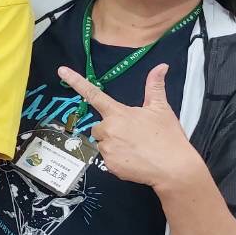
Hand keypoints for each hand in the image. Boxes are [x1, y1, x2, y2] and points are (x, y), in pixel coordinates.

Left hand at [57, 65, 200, 190]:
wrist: (174, 168)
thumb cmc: (168, 137)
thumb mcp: (161, 109)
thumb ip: (155, 86)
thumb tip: (161, 66)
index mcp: (118, 113)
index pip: (94, 94)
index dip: (76, 81)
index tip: (61, 71)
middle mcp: (108, 129)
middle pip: (99, 126)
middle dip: (111, 130)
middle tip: (132, 135)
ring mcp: (107, 148)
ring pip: (103, 143)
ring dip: (113, 145)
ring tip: (135, 148)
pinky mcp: (109, 165)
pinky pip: (107, 159)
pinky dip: (118, 160)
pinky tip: (133, 160)